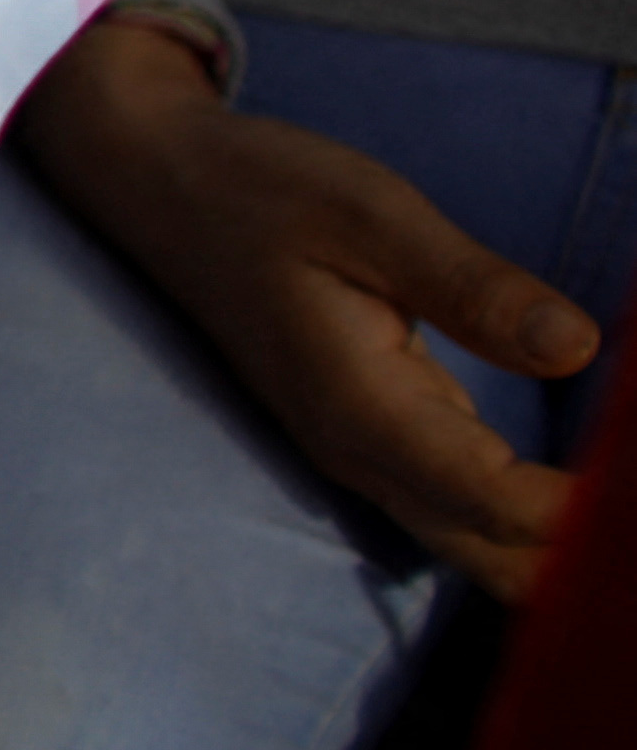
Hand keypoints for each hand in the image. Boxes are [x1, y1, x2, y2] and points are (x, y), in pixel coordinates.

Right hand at [23, 17, 597, 596]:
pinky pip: (474, 513)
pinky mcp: (381, 441)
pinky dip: (544, 517)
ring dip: (572, 546)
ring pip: (492, 551)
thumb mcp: (370, 213)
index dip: (599, 518)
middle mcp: (366, 459)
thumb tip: (580, 349)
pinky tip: (598, 492)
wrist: (159, 186)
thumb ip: (472, 286)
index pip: (510, 510)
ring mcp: (370, 458)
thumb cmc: (261, 189)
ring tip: (626, 506)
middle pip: (508, 564)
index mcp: (365, 412)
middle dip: (592, 558)